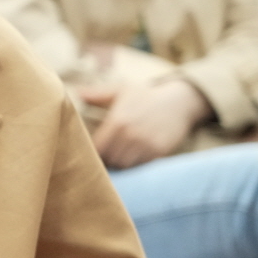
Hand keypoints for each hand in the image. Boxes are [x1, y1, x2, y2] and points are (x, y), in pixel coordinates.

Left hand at [81, 76, 210, 168]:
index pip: (96, 148)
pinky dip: (135, 164)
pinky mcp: (159, 151)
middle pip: (109, 159)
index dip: (91, 152)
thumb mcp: (121, 91)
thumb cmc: (145, 96)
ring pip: (124, 165)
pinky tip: (133, 156)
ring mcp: (146, 144)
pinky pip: (141, 165)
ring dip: (119, 163)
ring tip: (117, 157)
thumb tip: (77, 93)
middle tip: (103, 156)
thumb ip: (97, 94)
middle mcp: (130, 134)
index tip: (90, 151)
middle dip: (105, 159)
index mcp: (117, 121)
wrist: (180, 101)